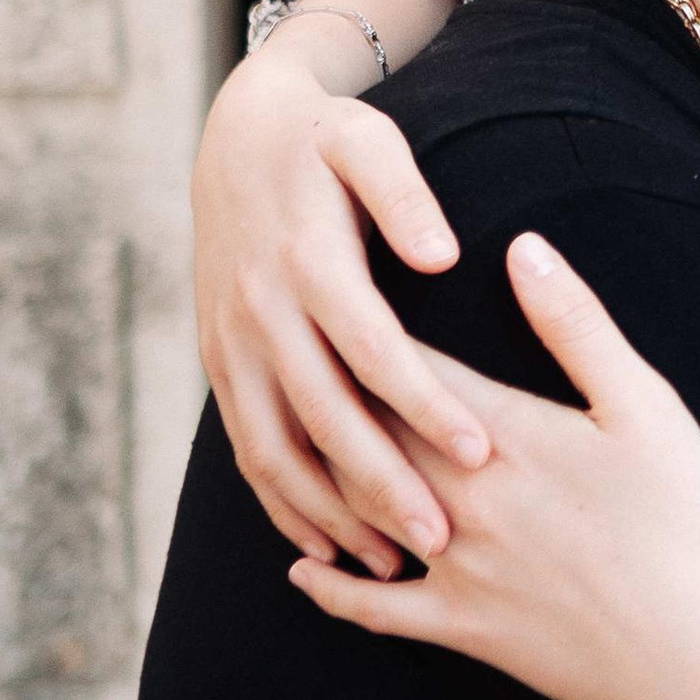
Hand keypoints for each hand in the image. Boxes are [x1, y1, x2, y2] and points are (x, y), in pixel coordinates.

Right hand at [193, 42, 484, 573]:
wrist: (234, 136)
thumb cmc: (324, 138)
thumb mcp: (367, 140)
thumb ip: (404, 194)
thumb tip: (443, 255)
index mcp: (308, 261)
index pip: (374, 349)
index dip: (426, 405)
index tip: (481, 453)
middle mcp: (263, 311)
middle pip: (325, 417)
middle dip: (383, 484)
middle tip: (443, 538)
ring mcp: (232, 344)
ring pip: (275, 448)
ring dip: (328, 512)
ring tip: (390, 563)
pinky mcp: (219, 364)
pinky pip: (246, 447)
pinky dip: (279, 502)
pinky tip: (321, 545)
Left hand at [286, 236, 699, 699]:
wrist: (698, 652)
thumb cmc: (686, 519)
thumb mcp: (645, 406)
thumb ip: (576, 325)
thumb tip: (524, 248)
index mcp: (502, 433)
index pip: (407, 367)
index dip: (365, 330)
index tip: (334, 296)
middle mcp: (458, 497)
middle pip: (367, 432)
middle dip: (328, 393)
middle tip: (290, 358)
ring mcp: (453, 568)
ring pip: (358, 510)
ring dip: (321, 477)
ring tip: (292, 444)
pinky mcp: (461, 628)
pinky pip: (375, 610)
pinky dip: (331, 590)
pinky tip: (304, 570)